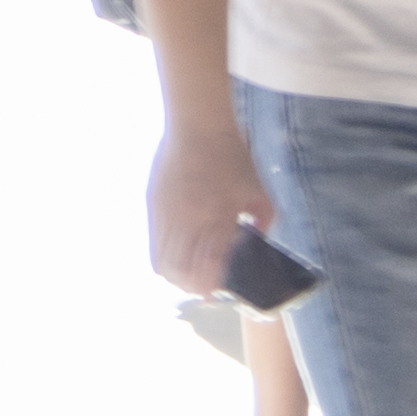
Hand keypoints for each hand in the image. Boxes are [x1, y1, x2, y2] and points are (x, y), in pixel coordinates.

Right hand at [148, 124, 273, 299]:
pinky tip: (177, 254)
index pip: (208, 266)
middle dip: (193, 286)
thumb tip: (258, 240)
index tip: (219, 292)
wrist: (197, 123)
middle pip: (181, 272)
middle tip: (205, 287)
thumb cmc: (232, 154)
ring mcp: (166, 212)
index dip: (212, 285)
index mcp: (216, 216)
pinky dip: (165, 257)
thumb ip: (263, 219)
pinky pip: (154, 242)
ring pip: (163, 262)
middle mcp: (187, 218)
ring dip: (177, 275)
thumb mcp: (257, 188)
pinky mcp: (153, 204)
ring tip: (189, 275)